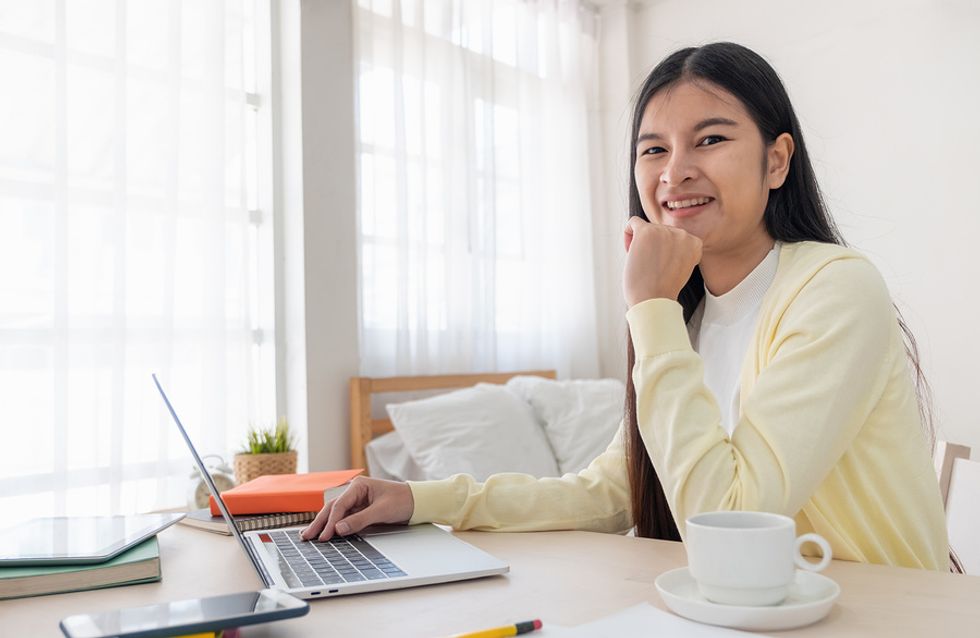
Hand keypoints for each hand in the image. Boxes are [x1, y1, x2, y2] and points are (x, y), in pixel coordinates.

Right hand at [299, 477, 414, 540]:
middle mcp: (354, 492)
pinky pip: (343, 518)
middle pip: (332, 508)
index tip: (325, 535)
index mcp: (358, 486)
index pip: (339, 505)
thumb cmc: (402, 500)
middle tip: (307, 536)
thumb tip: (339, 529)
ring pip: (335, 514)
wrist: (417, 502)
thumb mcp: (382, 511)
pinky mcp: (359, 510)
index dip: (331, 522)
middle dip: (319, 523)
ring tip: (310, 536)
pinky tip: (325, 533)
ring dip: (323, 525)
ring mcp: (356, 501)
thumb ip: (360, 520)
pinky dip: (334, 526)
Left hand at [623, 216, 701, 306]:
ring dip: (640, 246)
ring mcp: (665, 231)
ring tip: (644, 265)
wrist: (654, 301)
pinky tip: (630, 252)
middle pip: (659, 232)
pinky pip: (633, 222)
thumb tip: (662, 240)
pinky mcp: (646, 232)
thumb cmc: (663, 289)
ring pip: (646, 229)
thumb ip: (677, 250)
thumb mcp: (681, 266)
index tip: (661, 268)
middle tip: (650, 269)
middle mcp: (682, 233)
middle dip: (652, 249)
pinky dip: (628, 235)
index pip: (674, 238)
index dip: (664, 252)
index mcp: (695, 242)